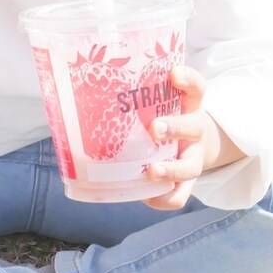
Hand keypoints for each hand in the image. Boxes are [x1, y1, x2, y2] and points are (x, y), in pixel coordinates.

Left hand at [141, 66, 226, 210]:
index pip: (196, 88)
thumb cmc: (162, 115)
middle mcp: (194, 130)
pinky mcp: (187, 181)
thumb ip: (133, 93)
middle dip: (175, 127)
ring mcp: (193, 157)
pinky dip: (166, 198)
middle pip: (193, 127)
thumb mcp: (157, 100)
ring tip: (152, 170)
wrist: (191, 143)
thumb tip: (76, 88)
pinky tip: (148, 198)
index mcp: (187, 106)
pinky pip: (181, 194)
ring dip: (172, 169)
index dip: (188, 80)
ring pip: (191, 165)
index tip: (174, 73)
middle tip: (154, 128)